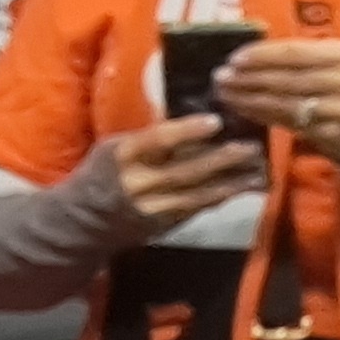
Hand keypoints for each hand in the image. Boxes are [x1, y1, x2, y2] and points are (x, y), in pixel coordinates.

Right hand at [109, 112, 266, 223]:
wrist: (82, 220)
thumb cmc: (103, 173)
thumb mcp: (115, 147)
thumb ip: (149, 137)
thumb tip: (186, 113)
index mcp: (122, 154)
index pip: (158, 140)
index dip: (188, 131)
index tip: (216, 121)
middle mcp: (137, 183)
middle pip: (185, 170)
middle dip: (221, 160)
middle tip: (250, 147)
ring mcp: (151, 208)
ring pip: (196, 195)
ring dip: (229, 183)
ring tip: (257, 171)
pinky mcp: (162, 226)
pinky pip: (195, 210)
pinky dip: (219, 198)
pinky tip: (241, 188)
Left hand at [222, 35, 339, 159]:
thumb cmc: (339, 89)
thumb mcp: (326, 65)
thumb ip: (294, 59)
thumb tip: (244, 56)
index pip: (295, 52)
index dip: (262, 55)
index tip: (233, 59)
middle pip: (291, 79)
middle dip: (252, 79)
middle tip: (222, 79)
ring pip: (292, 104)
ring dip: (255, 101)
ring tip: (228, 96)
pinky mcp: (339, 134)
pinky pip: (296, 126)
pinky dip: (268, 118)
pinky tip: (247, 112)